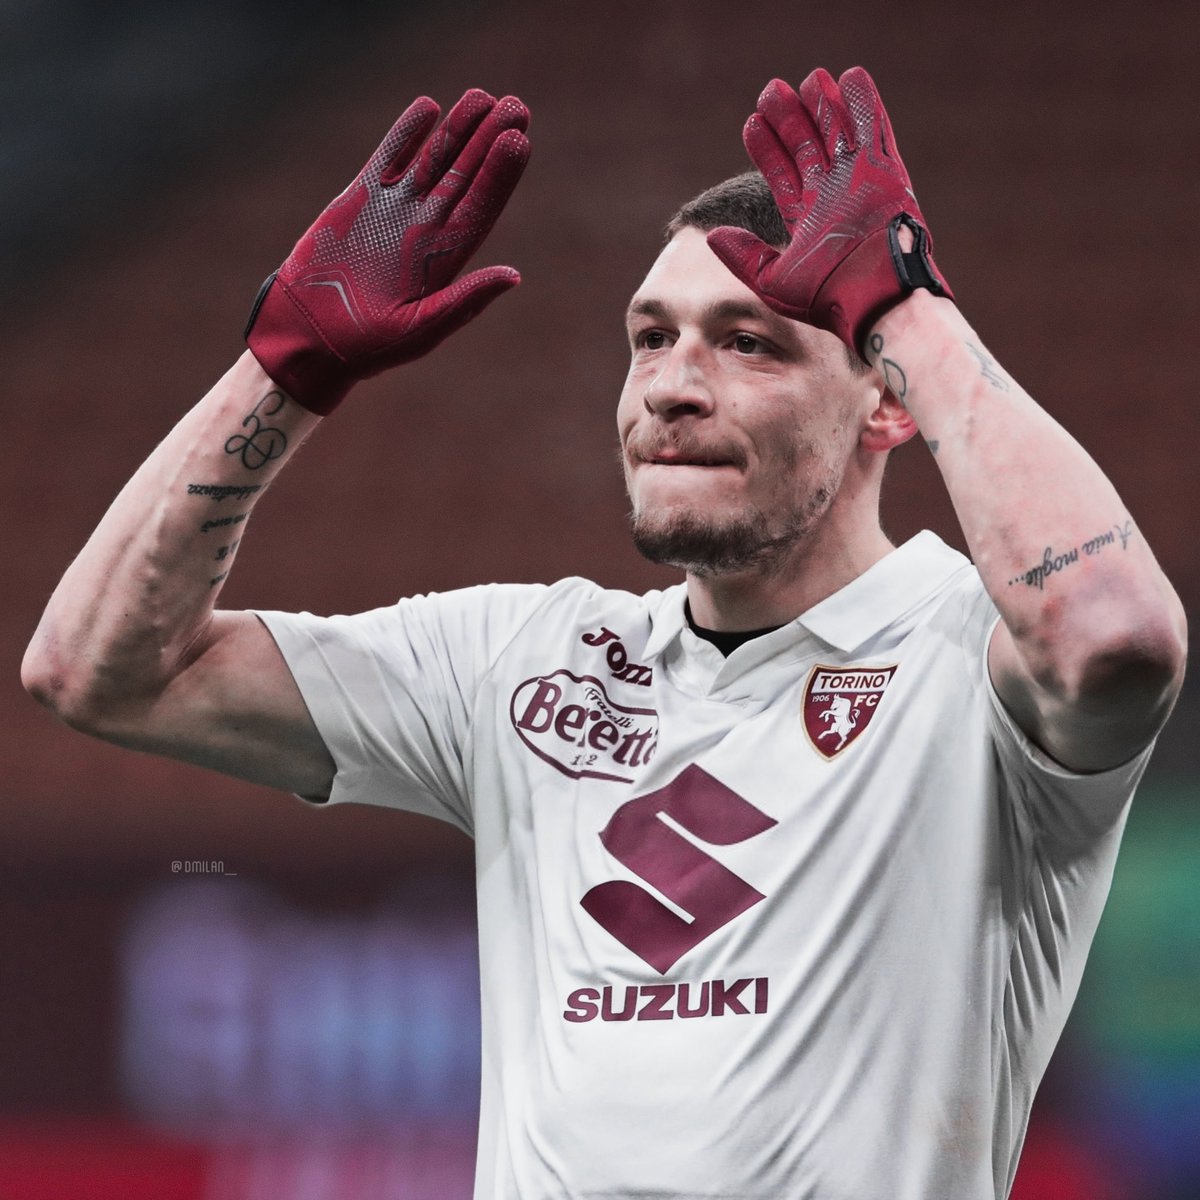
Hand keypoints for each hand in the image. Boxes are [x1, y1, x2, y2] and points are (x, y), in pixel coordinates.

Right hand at [245, 89, 529, 413]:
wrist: (309, 336)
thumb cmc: (368, 347)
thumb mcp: (421, 329)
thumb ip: (464, 301)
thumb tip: (513, 276)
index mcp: (447, 259)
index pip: (483, 206)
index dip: (501, 174)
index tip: (519, 139)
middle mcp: (427, 229)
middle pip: (466, 175)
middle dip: (490, 141)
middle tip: (515, 106)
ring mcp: (396, 210)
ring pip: (434, 159)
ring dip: (459, 129)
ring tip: (483, 97)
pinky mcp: (360, 198)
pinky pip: (390, 157)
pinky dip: (407, 133)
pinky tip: (430, 108)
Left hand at [707, 67, 951, 355]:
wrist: (872, 300)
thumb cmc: (825, 299)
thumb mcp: (771, 280)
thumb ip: (743, 256)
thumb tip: (713, 234)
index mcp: (807, 218)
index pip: (782, 173)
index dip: (767, 147)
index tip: (752, 122)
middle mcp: (833, 197)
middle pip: (809, 146)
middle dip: (791, 119)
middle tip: (772, 91)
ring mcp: (860, 183)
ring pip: (840, 133)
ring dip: (825, 105)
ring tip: (810, 78)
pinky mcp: (887, 175)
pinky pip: (877, 132)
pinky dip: (866, 105)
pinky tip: (852, 79)